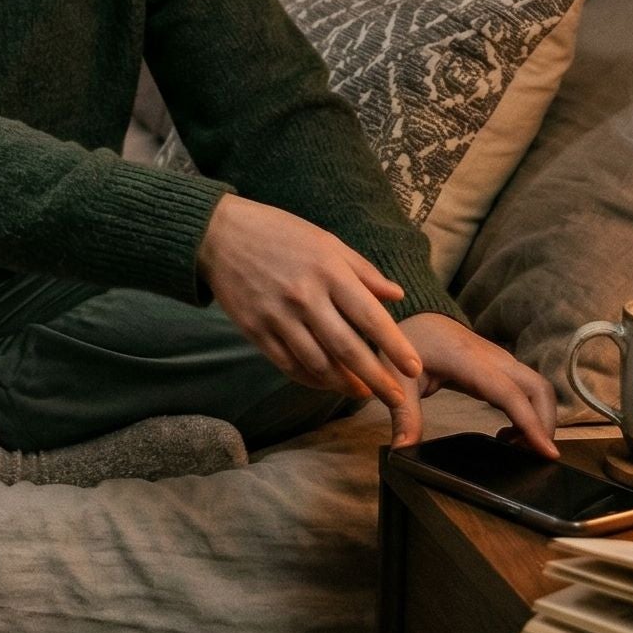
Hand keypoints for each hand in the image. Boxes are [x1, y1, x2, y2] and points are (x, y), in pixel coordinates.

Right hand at [196, 194, 425, 445]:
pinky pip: (288, 364)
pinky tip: (326, 383)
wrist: (219, 235)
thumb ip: (363, 272)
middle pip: (347, 348)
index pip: (370, 317)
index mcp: (328, 271)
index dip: (394, 347)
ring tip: (363, 392)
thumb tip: (397, 296)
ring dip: (343, 384)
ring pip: (317, 363)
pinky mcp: (255, 330)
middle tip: (396, 399)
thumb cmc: (279, 233)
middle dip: (376, 379)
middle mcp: (305, 297)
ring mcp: (278, 316)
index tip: (414, 369)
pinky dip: (310, 379)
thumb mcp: (326, 242)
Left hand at [398, 311, 559, 457]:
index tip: (547, 452)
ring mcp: (501, 361)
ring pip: (538, 389)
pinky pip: (527, 390)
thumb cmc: (406, 343)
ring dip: (539, 419)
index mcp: (469, 360)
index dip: (531, 423)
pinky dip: (529, 413)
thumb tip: (402, 448)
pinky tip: (508, 434)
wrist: (417, 319)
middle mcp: (494, 358)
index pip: (511, 394)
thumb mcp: (396, 378)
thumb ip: (404, 413)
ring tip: (517, 449)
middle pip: (539, 389)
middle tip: (533, 457)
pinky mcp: (501, 369)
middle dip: (546, 424)